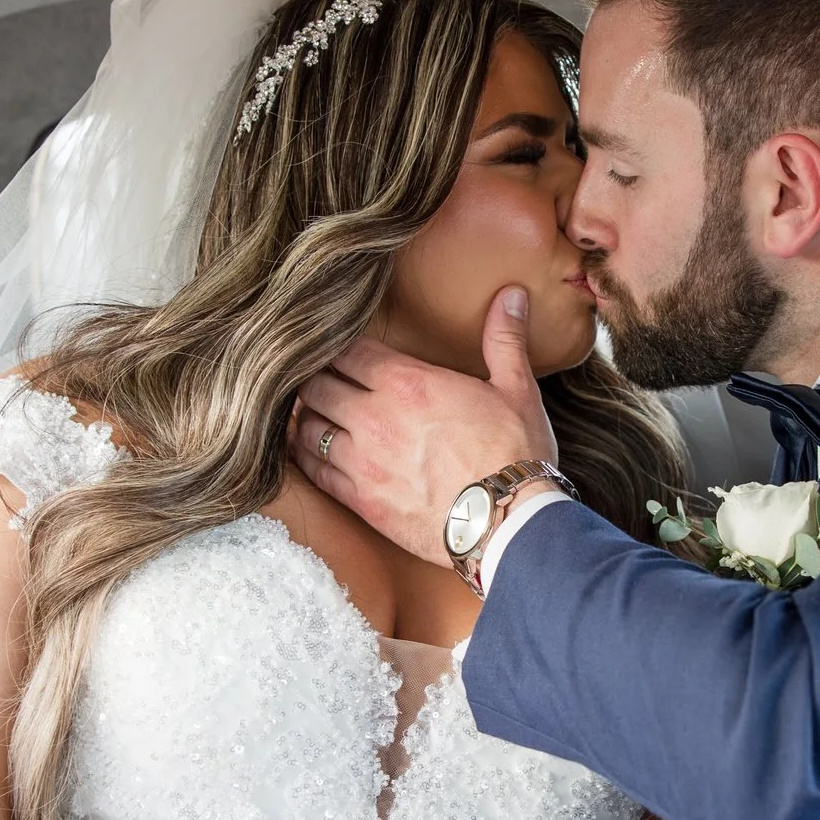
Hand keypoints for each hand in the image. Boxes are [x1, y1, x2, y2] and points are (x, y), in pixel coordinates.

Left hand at [291, 286, 558, 565]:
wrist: (509, 524)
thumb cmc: (515, 454)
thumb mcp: (516, 390)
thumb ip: (503, 339)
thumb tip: (511, 294)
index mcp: (407, 383)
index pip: (347, 350)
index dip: (338, 346)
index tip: (340, 348)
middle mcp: (374, 417)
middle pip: (315, 384)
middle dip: (315, 377)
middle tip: (318, 378)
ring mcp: (361, 461)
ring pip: (306, 426)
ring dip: (306, 415)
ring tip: (311, 411)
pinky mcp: (359, 500)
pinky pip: (312, 470)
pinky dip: (303, 456)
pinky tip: (306, 449)